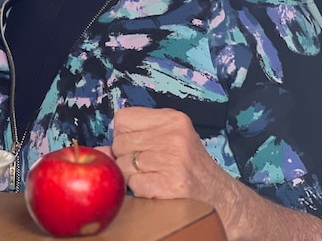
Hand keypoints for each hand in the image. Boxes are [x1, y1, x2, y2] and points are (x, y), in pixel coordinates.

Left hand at [95, 106, 321, 240]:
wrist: (224, 202)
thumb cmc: (190, 170)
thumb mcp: (170, 142)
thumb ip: (136, 138)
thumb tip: (97, 149)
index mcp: (174, 119)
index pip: (122, 118)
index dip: (124, 135)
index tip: (138, 146)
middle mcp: (174, 135)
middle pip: (119, 142)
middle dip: (126, 158)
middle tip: (149, 167)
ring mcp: (173, 159)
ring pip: (123, 165)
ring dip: (132, 177)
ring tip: (155, 177)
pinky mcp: (170, 184)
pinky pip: (133, 185)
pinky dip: (141, 192)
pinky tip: (158, 190)